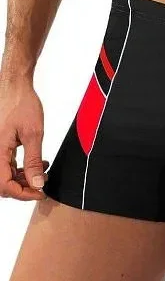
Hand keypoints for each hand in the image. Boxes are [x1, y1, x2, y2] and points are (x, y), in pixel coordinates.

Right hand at [0, 76, 48, 199]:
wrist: (14, 86)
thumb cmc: (21, 104)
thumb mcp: (33, 134)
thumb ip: (34, 160)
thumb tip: (36, 183)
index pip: (4, 185)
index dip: (22, 193)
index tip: (40, 193)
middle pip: (3, 183)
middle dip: (24, 187)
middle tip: (43, 183)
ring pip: (6, 175)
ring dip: (25, 177)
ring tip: (44, 171)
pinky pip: (7, 164)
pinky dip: (22, 168)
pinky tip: (39, 163)